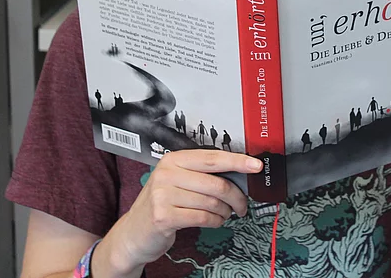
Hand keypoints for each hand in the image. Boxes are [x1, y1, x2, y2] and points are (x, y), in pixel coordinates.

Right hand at [95, 150, 261, 277]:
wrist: (134, 233)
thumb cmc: (162, 205)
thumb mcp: (178, 183)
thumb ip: (202, 175)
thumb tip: (239, 174)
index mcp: (173, 160)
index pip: (212, 157)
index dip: (237, 161)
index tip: (256, 165)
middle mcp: (166, 173)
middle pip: (216, 183)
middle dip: (236, 197)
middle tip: (242, 205)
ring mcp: (163, 195)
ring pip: (212, 202)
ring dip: (224, 212)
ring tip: (224, 214)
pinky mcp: (164, 216)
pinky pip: (203, 218)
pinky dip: (215, 222)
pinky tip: (214, 221)